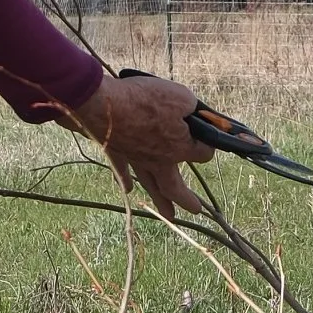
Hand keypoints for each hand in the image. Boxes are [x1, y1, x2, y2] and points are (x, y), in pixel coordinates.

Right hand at [71, 72, 213, 218]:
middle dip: (185, 200)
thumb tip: (197, 111)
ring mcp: (137, 159)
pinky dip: (125, 179)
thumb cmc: (145, 100)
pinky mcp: (117, 152)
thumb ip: (193, 107)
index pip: (203, 154)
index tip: (208, 139)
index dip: (208, 146)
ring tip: (168, 215)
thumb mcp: (180, 97)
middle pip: (175, 187)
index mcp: (179, 148)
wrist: (103, 105)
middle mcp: (159, 160)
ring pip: (151, 185)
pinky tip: (127, 189)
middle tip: (194, 211)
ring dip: (160, 201)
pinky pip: (122, 170)